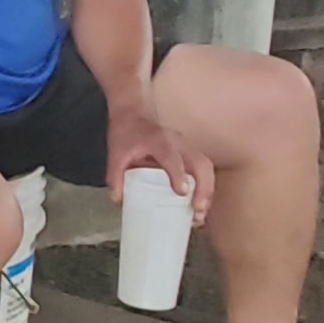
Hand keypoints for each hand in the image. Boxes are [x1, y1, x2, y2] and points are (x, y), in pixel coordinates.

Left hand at [106, 106, 214, 224]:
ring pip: (206, 166)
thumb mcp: (116, 153)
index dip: (178, 175)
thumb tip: (118, 200)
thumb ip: (115, 177)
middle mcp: (178, 142)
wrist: (132, 110)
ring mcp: (187, 145)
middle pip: (201, 164)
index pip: (173, 158)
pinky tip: (200, 203)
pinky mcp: (190, 150)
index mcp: (159, 141)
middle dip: (203, 188)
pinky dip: (206, 186)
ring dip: (208, 189)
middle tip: (198, 210)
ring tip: (201, 211)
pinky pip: (204, 168)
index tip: (182, 192)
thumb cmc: (126, 131)